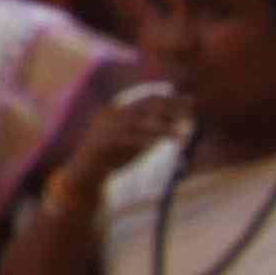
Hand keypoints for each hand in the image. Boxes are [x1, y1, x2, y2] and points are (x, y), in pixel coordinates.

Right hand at [60, 82, 185, 202]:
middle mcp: (112, 114)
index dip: (170, 100)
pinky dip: (144, 140)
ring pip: (138, 122)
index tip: (190, 101)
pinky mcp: (102, 142)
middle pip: (145, 106)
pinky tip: (159, 143)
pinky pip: (127, 138)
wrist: (84, 174)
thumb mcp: (137, 141)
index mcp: (120, 110)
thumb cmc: (112, 157)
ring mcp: (106, 127)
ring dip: (161, 127)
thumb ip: (153, 130)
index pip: (149, 100)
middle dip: (169, 106)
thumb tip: (178, 120)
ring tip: (179, 135)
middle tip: (191, 109)